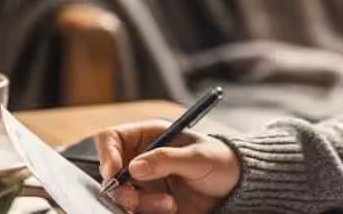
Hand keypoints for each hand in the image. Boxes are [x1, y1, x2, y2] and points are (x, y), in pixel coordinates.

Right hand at [94, 119, 240, 213]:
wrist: (236, 188)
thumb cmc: (220, 161)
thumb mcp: (198, 157)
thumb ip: (167, 159)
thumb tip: (134, 167)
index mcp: (149, 136)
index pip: (112, 138)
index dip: (107, 153)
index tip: (113, 171)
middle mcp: (141, 158)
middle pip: (110, 172)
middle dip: (121, 188)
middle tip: (134, 200)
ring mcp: (144, 182)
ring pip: (122, 196)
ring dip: (140, 204)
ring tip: (169, 204)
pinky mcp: (150, 203)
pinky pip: (136, 211)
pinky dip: (148, 213)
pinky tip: (171, 209)